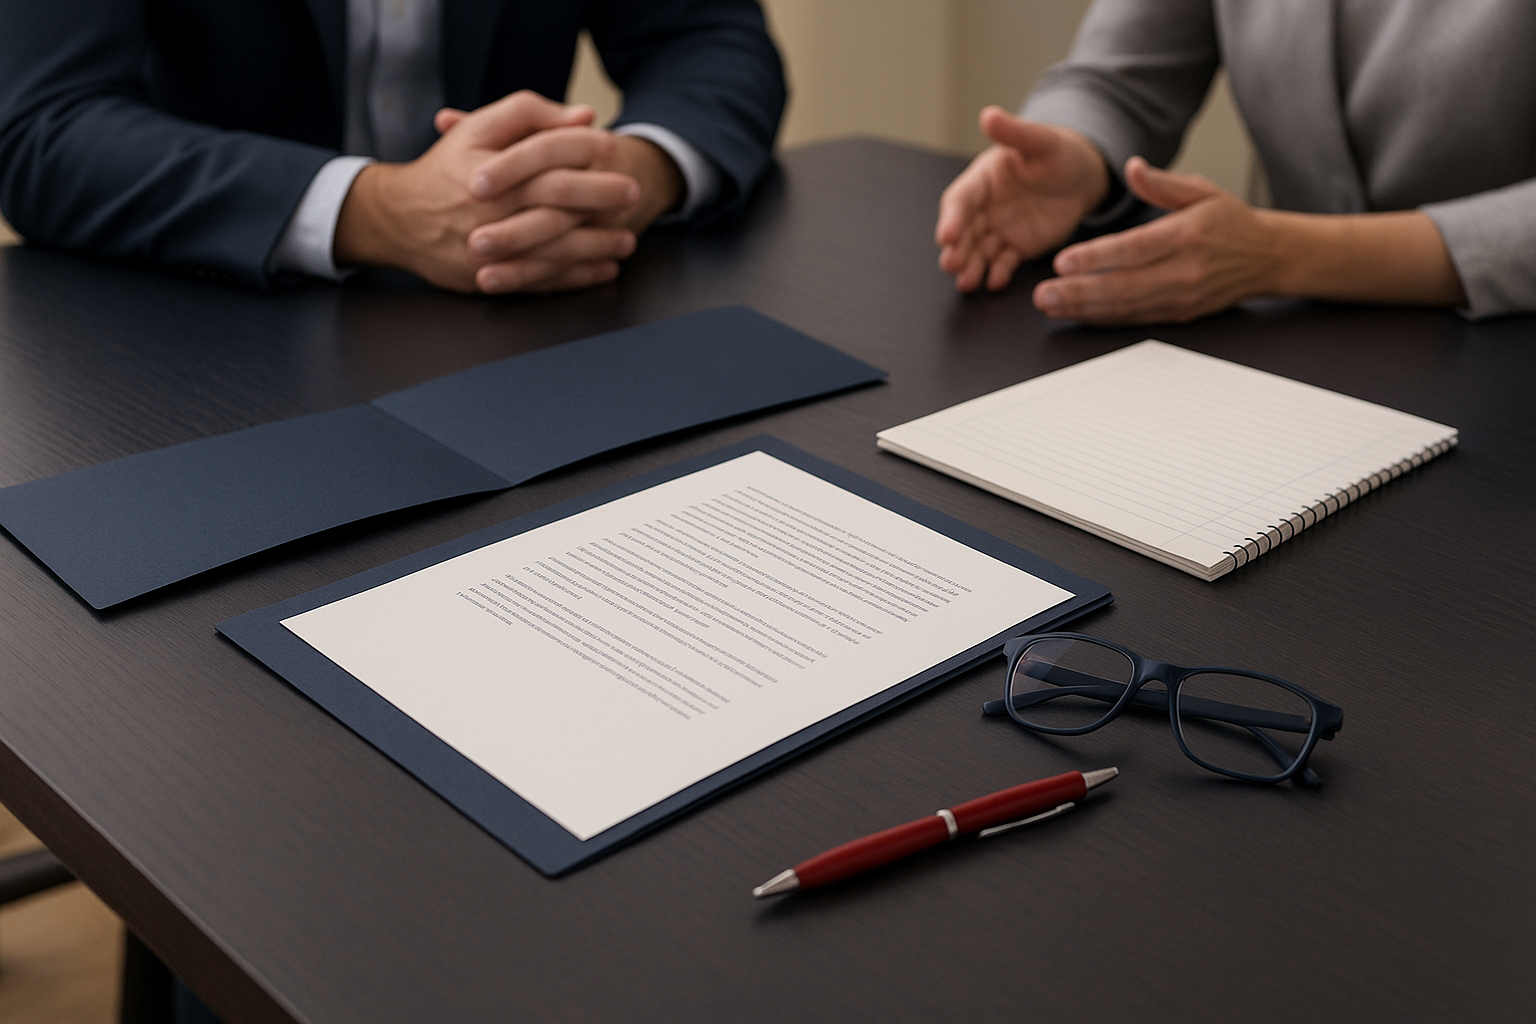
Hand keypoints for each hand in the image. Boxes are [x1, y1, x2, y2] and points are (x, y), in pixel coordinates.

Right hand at [334, 91, 637, 292]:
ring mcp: (492, 249)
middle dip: (601, 197)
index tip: (611, 145)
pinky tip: (602, 269)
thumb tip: (584, 117)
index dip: (583, 148)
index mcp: (490, 171)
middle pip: (557, 202)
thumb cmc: (445, 170)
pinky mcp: (492, 278)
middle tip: (631, 194)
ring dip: (597, 246)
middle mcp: (492, 211)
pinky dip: (577, 277)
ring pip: (555, 249)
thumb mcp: (479, 130)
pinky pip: (543, 281)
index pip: (548, 154)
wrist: (399, 220)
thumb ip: (529, 115)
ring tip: (626, 241)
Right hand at [936, 106, 1109, 292]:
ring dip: (971, 267)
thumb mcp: (1040, 140)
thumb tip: (988, 114)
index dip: (951, 218)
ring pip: (979, 251)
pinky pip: (1004, 262)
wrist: (1082, 176)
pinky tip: (995, 282)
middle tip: (952, 265)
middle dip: (957, 249)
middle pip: (964, 231)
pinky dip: (998, 273)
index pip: (960, 200)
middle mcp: (985, 207)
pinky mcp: (1017, 247)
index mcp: (983, 180)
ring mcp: (1000, 229)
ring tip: (968, 283)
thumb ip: (1013, 131)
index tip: (946, 235)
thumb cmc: (1059, 152)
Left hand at [1034, 157, 1467, 323]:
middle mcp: (1184, 270)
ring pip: (1126, 308)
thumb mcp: (1202, 190)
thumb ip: (1162, 183)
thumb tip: (1132, 167)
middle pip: (1123, 285)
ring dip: (1085, 310)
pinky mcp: (1179, 314)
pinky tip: (1077, 314)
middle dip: (1078, 292)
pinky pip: (1136, 319)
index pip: (1134, 249)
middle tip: (1043, 294)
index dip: (1096, 258)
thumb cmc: (1231, 222)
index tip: (1063, 261)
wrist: (1269, 258)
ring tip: (1051, 307)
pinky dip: (1103, 319)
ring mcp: (1182, 296)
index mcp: (1187, 234)